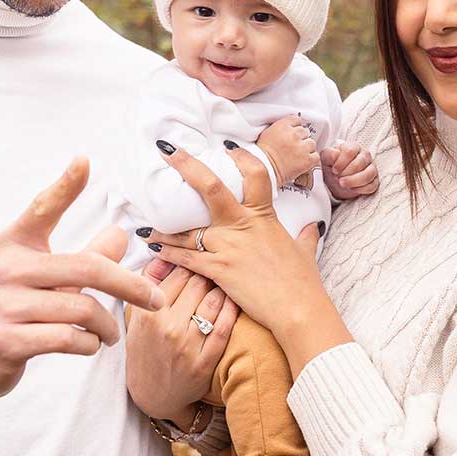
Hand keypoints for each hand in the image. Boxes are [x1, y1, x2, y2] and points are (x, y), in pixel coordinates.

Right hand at [0, 158, 163, 404]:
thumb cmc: (7, 310)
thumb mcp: (38, 278)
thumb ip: (80, 257)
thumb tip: (121, 234)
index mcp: (14, 245)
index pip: (41, 208)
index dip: (64, 186)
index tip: (84, 161)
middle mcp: (7, 269)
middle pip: (87, 267)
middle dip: (130, 286)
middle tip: (154, 299)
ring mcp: (4, 305)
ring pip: (82, 308)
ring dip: (107, 326)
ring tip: (109, 334)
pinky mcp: (7, 341)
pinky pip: (68, 338)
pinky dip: (88, 344)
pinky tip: (88, 344)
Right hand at [125, 264, 236, 420]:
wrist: (152, 395)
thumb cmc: (144, 350)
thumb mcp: (137, 317)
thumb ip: (147, 283)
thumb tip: (163, 252)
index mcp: (148, 314)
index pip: (177, 273)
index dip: (191, 262)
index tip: (199, 258)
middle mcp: (167, 328)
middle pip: (198, 283)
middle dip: (208, 271)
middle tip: (216, 266)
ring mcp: (187, 346)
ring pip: (213, 301)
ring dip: (223, 287)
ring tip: (227, 280)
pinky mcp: (205, 362)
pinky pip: (225, 327)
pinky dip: (232, 309)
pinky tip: (234, 300)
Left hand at [142, 145, 351, 373]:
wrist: (298, 309)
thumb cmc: (303, 282)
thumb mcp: (304, 252)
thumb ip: (303, 236)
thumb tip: (311, 227)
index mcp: (263, 216)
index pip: (254, 175)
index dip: (241, 157)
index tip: (226, 146)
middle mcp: (242, 225)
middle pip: (211, 187)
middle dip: (187, 166)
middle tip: (167, 150)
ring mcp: (228, 246)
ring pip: (188, 228)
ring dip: (164, 226)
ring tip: (145, 222)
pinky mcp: (218, 270)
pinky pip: (186, 257)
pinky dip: (168, 253)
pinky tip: (153, 249)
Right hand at [256, 115, 317, 186]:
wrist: (263, 169)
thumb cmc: (261, 155)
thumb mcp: (267, 134)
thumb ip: (279, 128)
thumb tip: (286, 128)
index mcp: (283, 126)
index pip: (296, 120)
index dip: (295, 128)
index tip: (293, 134)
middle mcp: (294, 134)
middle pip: (304, 132)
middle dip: (300, 139)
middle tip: (293, 147)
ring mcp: (302, 147)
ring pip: (311, 143)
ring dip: (306, 149)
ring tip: (298, 156)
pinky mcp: (307, 160)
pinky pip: (315, 156)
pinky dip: (311, 160)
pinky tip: (303, 162)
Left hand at [322, 141, 377, 199]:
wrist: (336, 177)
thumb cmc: (332, 164)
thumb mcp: (326, 158)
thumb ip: (329, 154)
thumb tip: (336, 154)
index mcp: (354, 147)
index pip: (350, 151)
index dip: (341, 162)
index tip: (334, 170)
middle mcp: (365, 156)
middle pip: (359, 163)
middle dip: (346, 172)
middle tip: (337, 178)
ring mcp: (371, 168)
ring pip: (368, 175)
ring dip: (354, 181)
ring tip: (342, 184)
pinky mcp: (374, 181)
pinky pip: (371, 186)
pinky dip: (361, 189)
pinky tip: (351, 189)